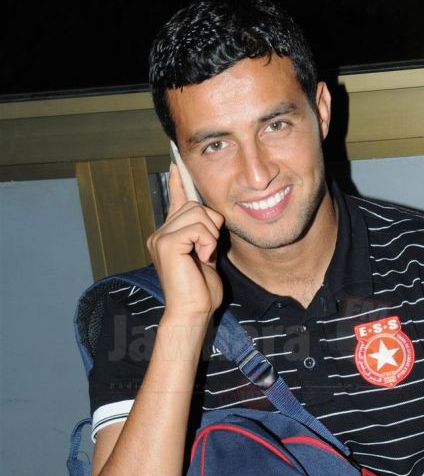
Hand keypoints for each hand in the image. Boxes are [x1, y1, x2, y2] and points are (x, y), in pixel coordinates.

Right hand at [147, 164, 224, 320]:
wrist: (192, 312)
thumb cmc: (200, 291)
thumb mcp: (206, 255)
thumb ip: (203, 234)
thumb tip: (209, 216)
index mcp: (169, 235)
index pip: (175, 201)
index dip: (177, 181)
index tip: (176, 163)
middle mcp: (160, 233)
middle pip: (194, 204)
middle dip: (210, 225)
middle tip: (207, 251)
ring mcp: (160, 237)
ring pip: (197, 213)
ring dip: (210, 236)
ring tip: (203, 256)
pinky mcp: (166, 243)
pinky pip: (198, 227)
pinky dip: (206, 242)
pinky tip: (201, 258)